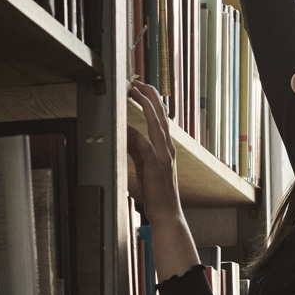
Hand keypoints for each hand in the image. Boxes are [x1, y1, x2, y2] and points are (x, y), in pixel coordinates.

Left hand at [126, 81, 182, 219]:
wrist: (168, 213)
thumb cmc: (157, 192)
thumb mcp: (146, 166)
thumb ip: (137, 149)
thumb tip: (126, 134)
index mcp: (168, 147)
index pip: (162, 118)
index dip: (153, 101)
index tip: (142, 87)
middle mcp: (169, 148)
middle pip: (162, 115)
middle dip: (150, 95)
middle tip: (138, 81)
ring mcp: (165, 155)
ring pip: (157, 123)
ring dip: (145, 105)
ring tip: (135, 91)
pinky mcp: (157, 165)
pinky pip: (144, 144)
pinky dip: (134, 133)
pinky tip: (124, 125)